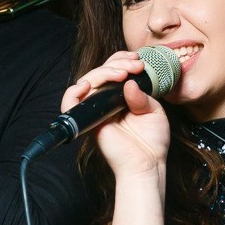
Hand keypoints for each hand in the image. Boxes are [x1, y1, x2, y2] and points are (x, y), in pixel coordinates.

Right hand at [61, 51, 170, 177]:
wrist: (148, 164)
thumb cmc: (152, 142)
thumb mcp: (154, 111)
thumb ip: (142, 95)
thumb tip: (129, 83)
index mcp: (119, 98)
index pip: (112, 71)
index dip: (121, 60)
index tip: (138, 60)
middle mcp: (105, 103)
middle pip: (99, 73)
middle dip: (116, 63)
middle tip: (135, 66)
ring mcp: (95, 112)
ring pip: (87, 82)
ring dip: (103, 72)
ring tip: (122, 73)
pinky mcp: (87, 122)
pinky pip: (70, 103)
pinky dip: (74, 91)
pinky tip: (88, 85)